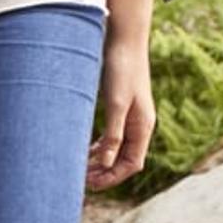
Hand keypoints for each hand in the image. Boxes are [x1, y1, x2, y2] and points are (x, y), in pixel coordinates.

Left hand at [89, 36, 157, 189]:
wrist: (124, 39)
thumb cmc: (122, 69)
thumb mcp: (116, 104)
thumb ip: (112, 134)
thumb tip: (106, 164)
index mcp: (143, 126)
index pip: (132, 164)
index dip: (112, 177)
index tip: (90, 184)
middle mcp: (139, 124)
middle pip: (125, 160)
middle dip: (105, 172)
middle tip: (80, 180)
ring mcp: (131, 115)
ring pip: (117, 148)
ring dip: (101, 161)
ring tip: (79, 168)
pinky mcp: (121, 106)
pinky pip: (112, 135)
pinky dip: (99, 145)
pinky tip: (85, 148)